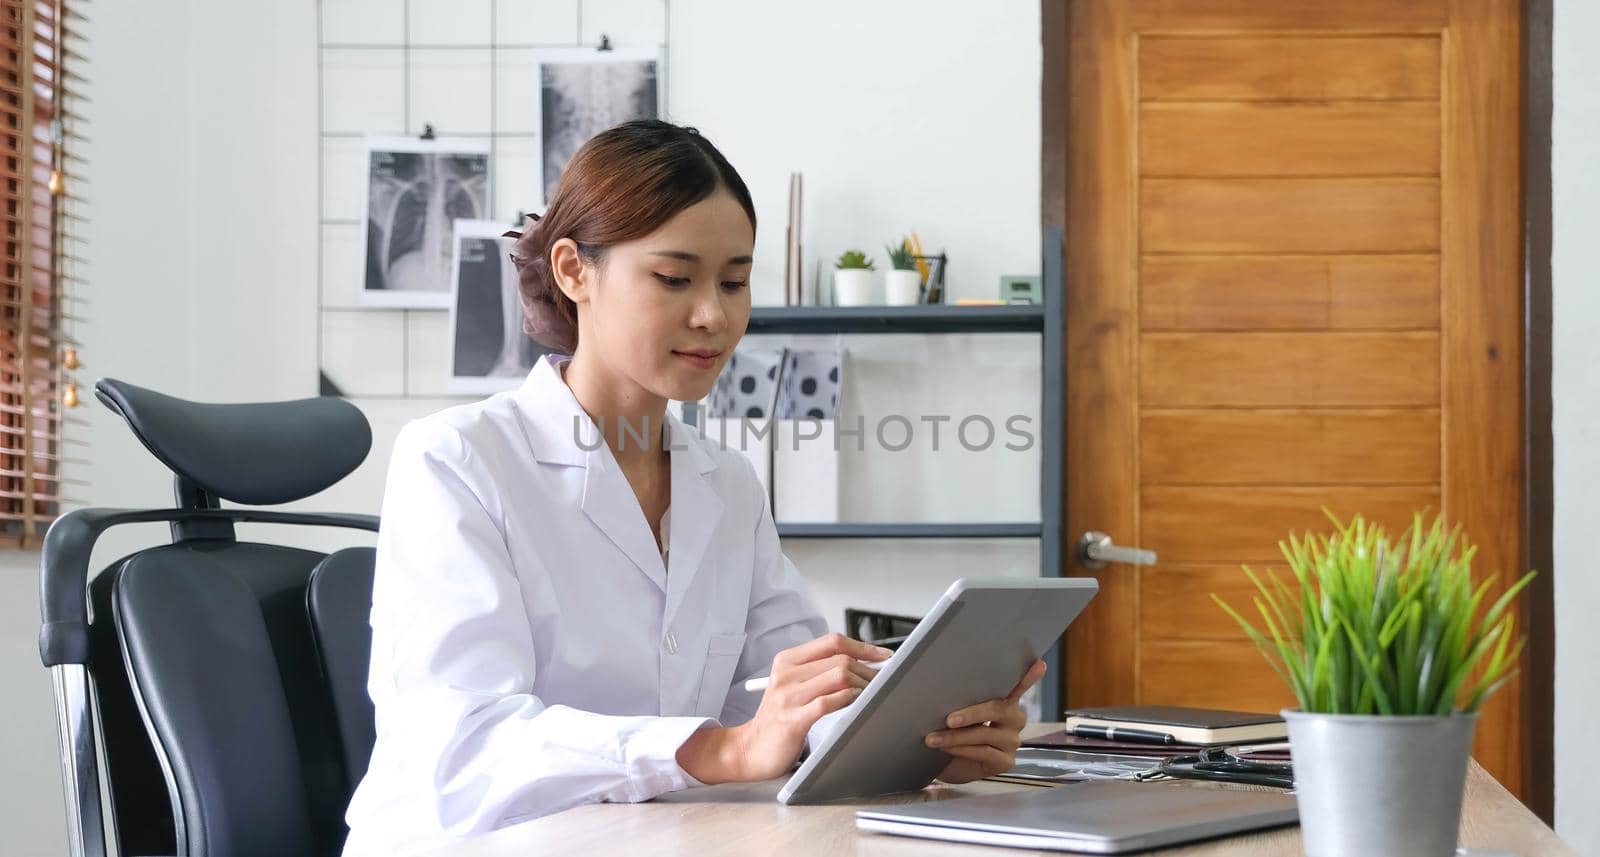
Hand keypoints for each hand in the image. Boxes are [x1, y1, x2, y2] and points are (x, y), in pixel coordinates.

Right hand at [676, 633, 890, 783]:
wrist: (748, 750)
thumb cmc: (778, 720)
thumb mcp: (793, 687)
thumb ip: (820, 673)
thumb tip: (864, 664)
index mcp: (787, 661)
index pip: (832, 641)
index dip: (863, 646)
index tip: (884, 656)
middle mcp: (786, 674)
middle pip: (840, 658)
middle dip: (870, 669)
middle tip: (885, 681)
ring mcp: (788, 696)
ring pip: (838, 675)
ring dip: (864, 684)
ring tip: (875, 694)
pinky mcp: (792, 719)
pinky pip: (828, 702)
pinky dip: (850, 699)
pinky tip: (858, 703)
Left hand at [925, 659, 1046, 784]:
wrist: (945, 763)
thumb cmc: (952, 730)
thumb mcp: (956, 711)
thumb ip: (962, 698)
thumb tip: (945, 685)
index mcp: (1005, 701)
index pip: (1018, 686)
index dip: (1029, 676)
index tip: (1039, 664)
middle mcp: (1014, 719)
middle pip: (997, 710)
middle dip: (971, 714)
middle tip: (949, 719)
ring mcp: (1012, 741)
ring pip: (985, 734)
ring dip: (956, 737)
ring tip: (933, 738)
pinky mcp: (1005, 761)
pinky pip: (983, 753)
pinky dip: (961, 750)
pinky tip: (946, 748)